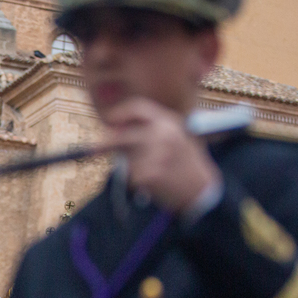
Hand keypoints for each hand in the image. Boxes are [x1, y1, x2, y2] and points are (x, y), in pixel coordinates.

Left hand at [104, 97, 221, 213]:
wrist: (204, 190)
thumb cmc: (186, 164)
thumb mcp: (175, 138)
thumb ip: (150, 131)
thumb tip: (115, 131)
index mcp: (168, 121)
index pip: (137, 107)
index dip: (120, 113)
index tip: (109, 121)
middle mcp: (162, 133)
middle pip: (121, 135)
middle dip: (105, 144)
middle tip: (93, 150)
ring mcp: (157, 153)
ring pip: (127, 159)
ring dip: (133, 167)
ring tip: (155, 172)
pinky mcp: (152, 173)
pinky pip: (132, 176)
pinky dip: (138, 181)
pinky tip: (156, 183)